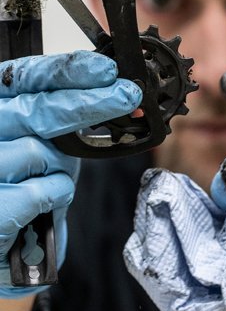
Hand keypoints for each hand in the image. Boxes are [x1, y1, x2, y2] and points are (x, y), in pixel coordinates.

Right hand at [0, 51, 141, 297]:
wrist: (3, 240)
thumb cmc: (23, 184)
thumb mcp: (47, 143)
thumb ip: (67, 118)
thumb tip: (118, 94)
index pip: (24, 78)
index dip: (67, 71)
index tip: (105, 70)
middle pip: (36, 109)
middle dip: (90, 102)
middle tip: (128, 95)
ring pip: (37, 151)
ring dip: (59, 168)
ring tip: (48, 181)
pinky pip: (37, 192)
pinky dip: (53, 197)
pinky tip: (43, 205)